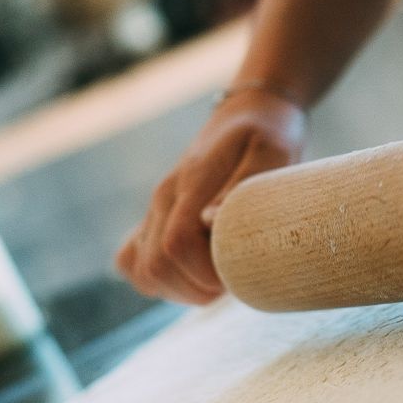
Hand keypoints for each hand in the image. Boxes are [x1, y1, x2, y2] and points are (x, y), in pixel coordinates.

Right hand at [117, 91, 306, 303]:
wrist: (249, 112)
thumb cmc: (267, 133)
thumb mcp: (271, 150)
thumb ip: (243, 184)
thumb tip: (211, 219)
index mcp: (190, 183)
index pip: (176, 244)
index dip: (205, 273)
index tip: (239, 272)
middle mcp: (163, 199)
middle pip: (156, 266)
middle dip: (196, 289)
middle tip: (233, 281)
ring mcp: (155, 210)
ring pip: (143, 272)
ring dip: (181, 290)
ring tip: (217, 280)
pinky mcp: (154, 220)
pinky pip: (131, 262)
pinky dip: (158, 281)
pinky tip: (191, 275)